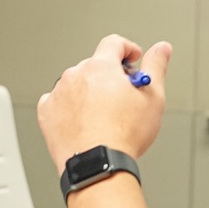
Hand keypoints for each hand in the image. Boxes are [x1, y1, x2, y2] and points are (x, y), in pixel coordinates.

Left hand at [37, 34, 169, 170]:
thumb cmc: (124, 135)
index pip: (113, 43)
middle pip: (95, 66)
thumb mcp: (152, 98)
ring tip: (103, 116)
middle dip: (109, 76)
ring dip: (89, 92)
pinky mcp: (46, 113)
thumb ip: (156, 67)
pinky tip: (84, 123)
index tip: (133, 60)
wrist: (98, 164)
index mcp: (100, 67)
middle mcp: (75, 75)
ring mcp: (58, 94)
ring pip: (76, 84)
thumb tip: (162, 49)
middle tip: (123, 97)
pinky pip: (59, 102)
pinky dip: (70, 108)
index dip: (127, 49)